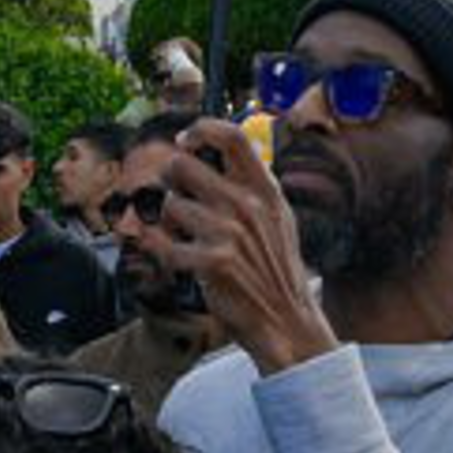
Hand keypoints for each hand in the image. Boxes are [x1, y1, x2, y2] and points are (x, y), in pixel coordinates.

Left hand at [152, 119, 338, 376]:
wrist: (288, 322)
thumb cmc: (276, 269)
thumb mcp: (278, 218)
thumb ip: (251, 185)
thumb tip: (213, 151)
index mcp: (266, 191)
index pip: (231, 137)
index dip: (200, 130)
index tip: (185, 140)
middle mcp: (247, 206)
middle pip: (182, 165)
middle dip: (171, 180)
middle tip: (178, 196)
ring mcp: (229, 233)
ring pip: (170, 205)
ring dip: (170, 222)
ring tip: (188, 238)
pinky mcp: (212, 263)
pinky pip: (164, 245)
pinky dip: (163, 252)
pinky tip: (180, 261)